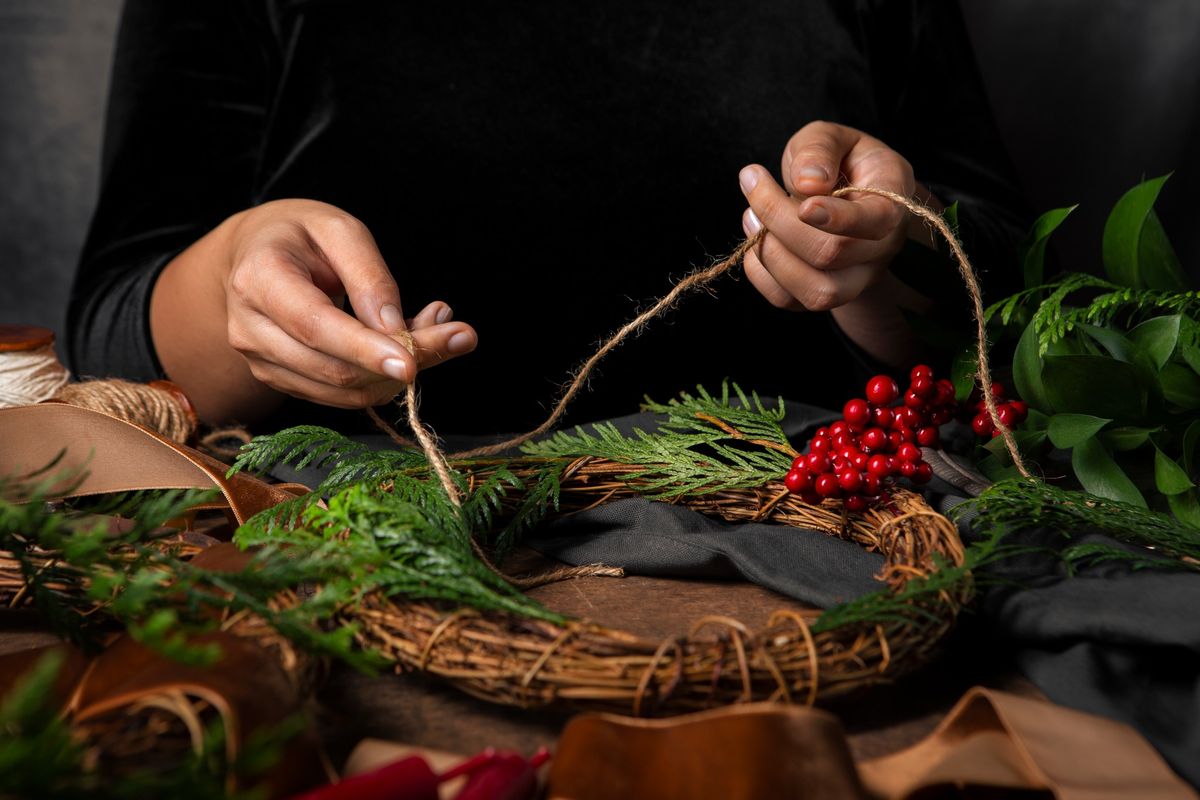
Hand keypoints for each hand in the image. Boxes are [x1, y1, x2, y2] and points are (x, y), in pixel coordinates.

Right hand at [151, 199, 476, 421]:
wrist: (253, 255)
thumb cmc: (302, 235)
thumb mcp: (341, 231)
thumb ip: (370, 277)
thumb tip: (395, 329)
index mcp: (259, 278)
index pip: (316, 327)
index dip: (365, 350)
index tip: (412, 363)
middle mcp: (250, 328)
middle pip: (333, 368)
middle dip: (402, 362)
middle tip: (460, 336)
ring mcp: (260, 361)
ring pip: (341, 391)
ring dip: (398, 373)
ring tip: (435, 331)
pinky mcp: (279, 380)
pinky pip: (339, 395)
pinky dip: (380, 379)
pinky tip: (402, 346)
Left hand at [738, 121, 917, 312]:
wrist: (847, 196)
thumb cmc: (839, 162)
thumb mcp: (832, 137)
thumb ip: (819, 149)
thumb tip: (807, 183)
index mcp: (892, 198)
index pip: (876, 221)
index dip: (837, 218)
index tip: (803, 203)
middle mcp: (881, 248)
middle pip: (832, 254)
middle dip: (780, 219)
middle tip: (753, 181)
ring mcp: (856, 279)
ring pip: (816, 292)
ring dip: (769, 253)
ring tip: (751, 215)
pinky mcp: (823, 295)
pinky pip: (788, 301)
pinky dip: (759, 272)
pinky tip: (755, 239)